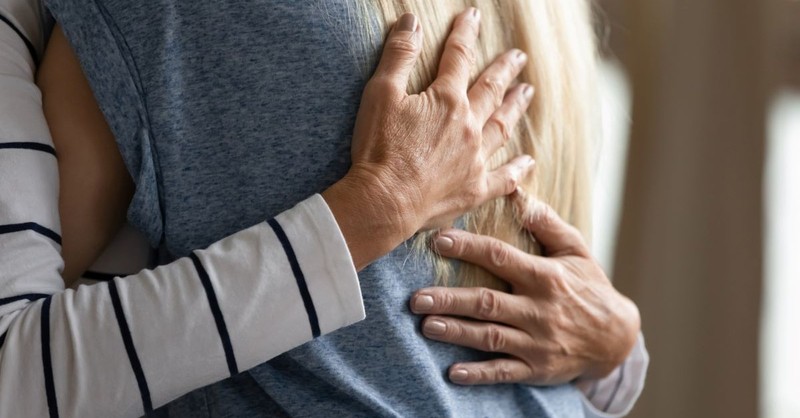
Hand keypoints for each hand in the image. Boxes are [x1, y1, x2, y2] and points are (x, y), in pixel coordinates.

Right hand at [324, 9, 534, 268]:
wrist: (384, 202)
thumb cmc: (379, 149)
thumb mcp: (380, 94)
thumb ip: (398, 55)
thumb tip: (411, 22)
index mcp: (446, 100)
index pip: (458, 58)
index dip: (465, 34)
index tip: (473, 16)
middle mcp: (469, 126)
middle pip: (491, 90)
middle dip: (504, 70)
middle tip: (518, 57)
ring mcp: (476, 159)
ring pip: (502, 127)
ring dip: (514, 107)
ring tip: (526, 93)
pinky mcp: (475, 189)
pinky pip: (504, 178)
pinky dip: (517, 169)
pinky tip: (527, 161)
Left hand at [409, 188, 640, 384]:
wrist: (618, 338)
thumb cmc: (590, 287)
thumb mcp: (576, 251)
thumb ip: (546, 223)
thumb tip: (517, 192)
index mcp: (545, 277)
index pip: (500, 258)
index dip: (468, 248)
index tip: (438, 240)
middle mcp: (539, 310)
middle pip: (487, 302)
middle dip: (449, 299)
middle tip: (416, 298)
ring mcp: (537, 342)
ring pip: (490, 337)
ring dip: (456, 332)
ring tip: (426, 325)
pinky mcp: (537, 369)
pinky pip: (504, 372)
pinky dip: (479, 374)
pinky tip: (453, 372)